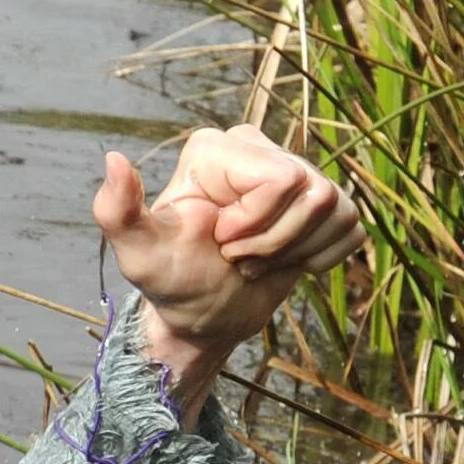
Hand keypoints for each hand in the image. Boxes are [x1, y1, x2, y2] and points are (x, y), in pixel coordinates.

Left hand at [91, 125, 364, 416]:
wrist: (204, 316)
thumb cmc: (170, 282)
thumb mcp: (139, 255)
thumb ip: (117, 212)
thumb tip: (112, 158)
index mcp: (217, 148)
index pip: (280, 178)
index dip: (257, 223)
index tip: (222, 243)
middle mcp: (259, 147)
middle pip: (313, 192)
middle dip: (274, 242)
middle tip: (238, 258)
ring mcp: (298, 173)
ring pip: (335, 208)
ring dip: (294, 251)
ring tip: (256, 261)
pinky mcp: (325, 204)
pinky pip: (351, 227)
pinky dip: (320, 258)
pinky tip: (285, 263)